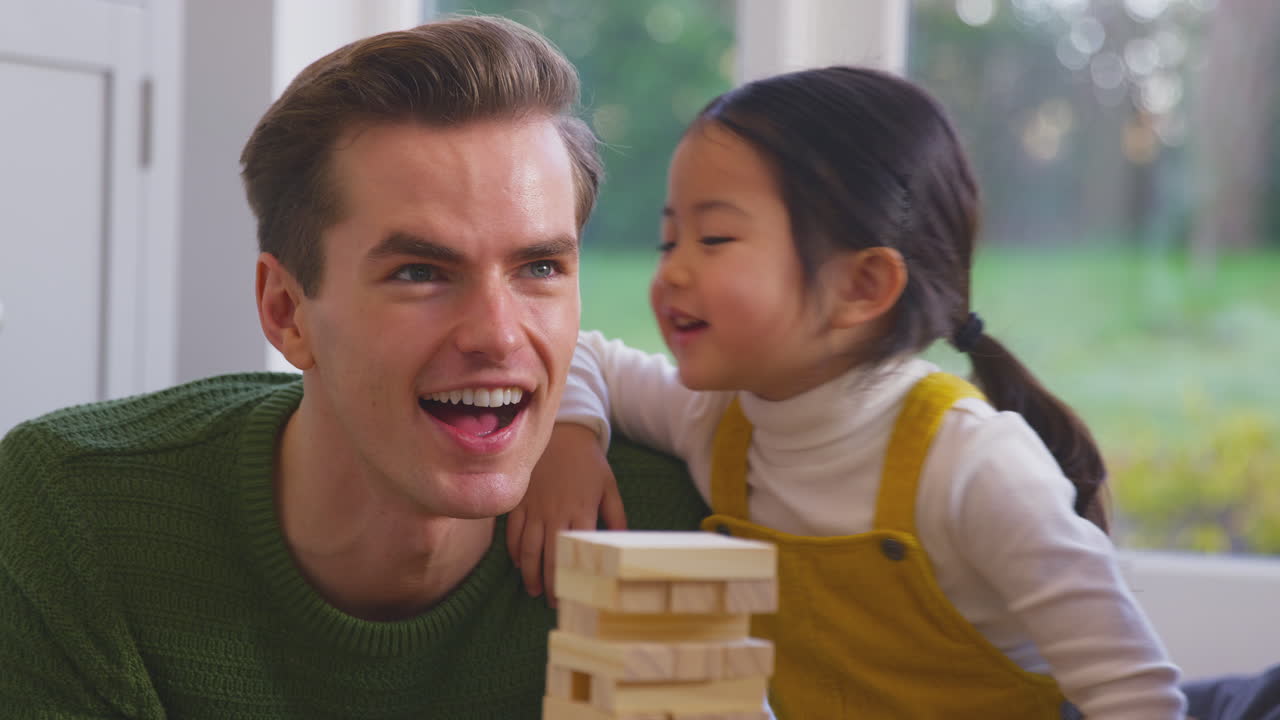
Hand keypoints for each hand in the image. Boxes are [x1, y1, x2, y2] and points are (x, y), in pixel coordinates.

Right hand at [506, 423, 626, 604]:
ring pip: (528, 548)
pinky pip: (512, 531)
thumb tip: (620, 544)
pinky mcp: (520, 501)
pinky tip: (518, 562)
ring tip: (534, 589)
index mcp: (581, 512)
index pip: (575, 554)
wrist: (564, 433)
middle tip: (553, 602)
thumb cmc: (589, 463)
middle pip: (549, 557)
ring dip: (529, 572)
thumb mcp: (609, 487)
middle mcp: (556, 513)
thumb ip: (616, 517)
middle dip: (550, 583)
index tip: (573, 595)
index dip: (572, 577)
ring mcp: (535, 508)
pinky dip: (513, 549)